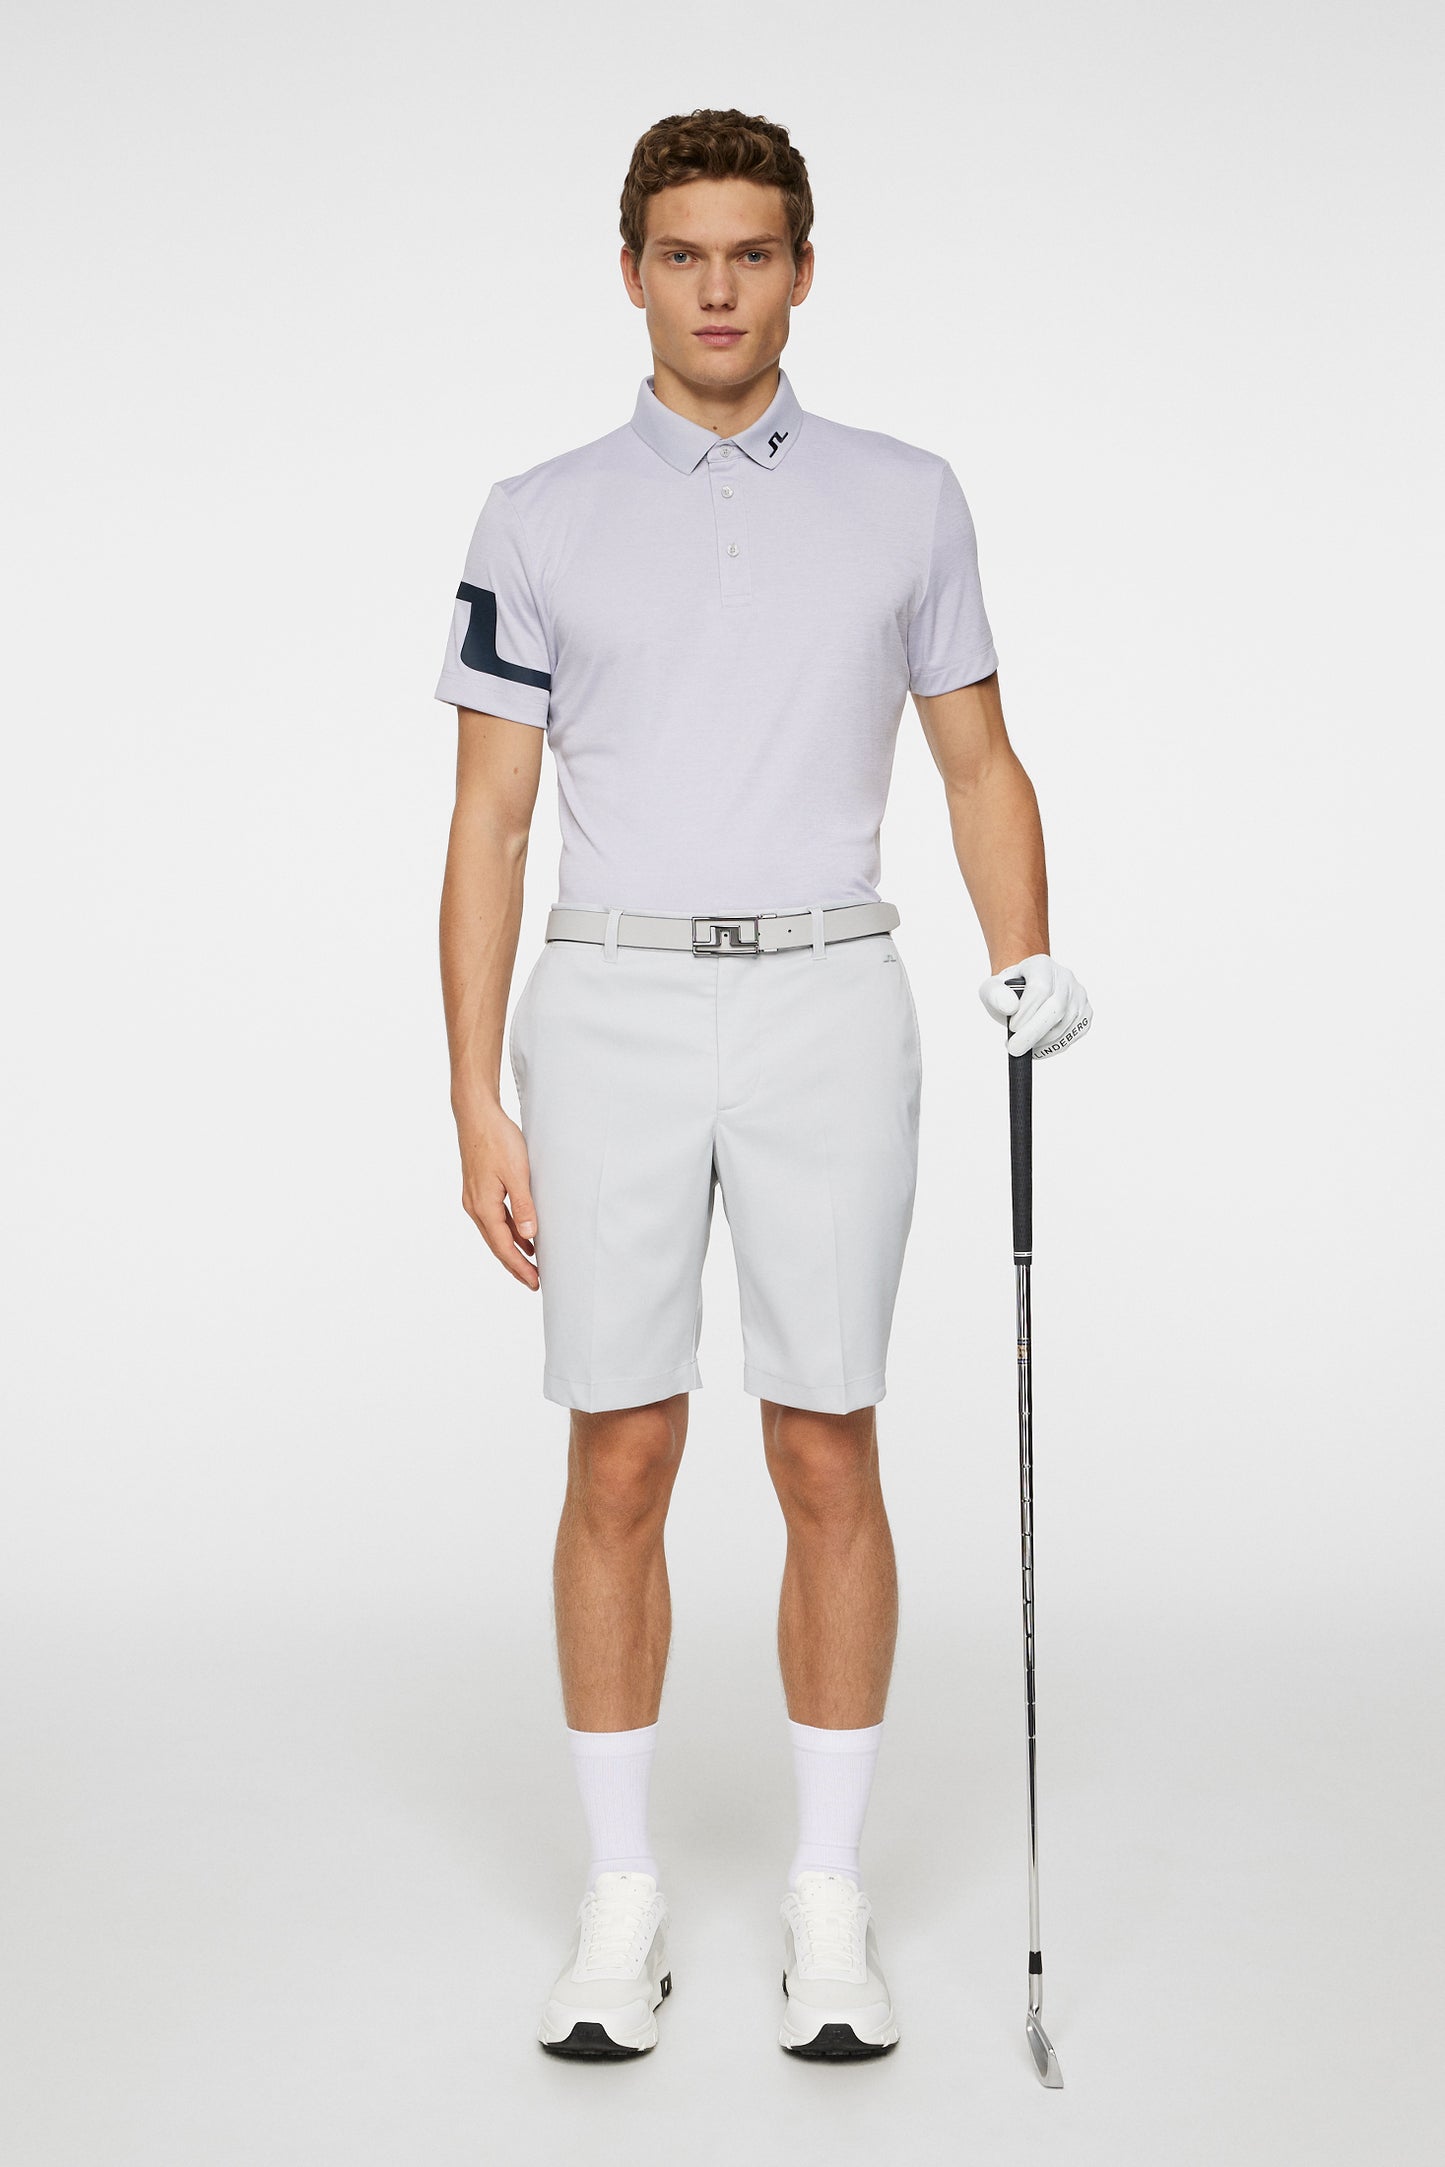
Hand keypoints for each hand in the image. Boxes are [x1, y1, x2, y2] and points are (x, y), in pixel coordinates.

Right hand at [458, 1101, 539, 1287]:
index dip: (519, 1266)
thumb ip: (523, 1206)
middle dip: (515, 1265)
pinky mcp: (479, 1189)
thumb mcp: (517, 1173)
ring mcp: (474, 1198)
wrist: (476, 1114)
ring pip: (495, 1233)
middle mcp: (475, 1206)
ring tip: (531, 1264)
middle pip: (497, 1244)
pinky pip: (495, 1218)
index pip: (503, 1246)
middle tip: (534, 1281)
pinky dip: (509, 1231)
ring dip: (512, 1249)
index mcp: (483, 1206)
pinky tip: (523, 1235)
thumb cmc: (497, 1139)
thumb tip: (528, 1235)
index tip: (534, 1282)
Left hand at [979, 953, 1092, 1058]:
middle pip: (1056, 1007)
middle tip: (1015, 1049)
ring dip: (1043, 1041)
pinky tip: (1038, 1047)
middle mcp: (1064, 977)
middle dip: (1034, 1032)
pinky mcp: (1085, 1012)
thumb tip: (1011, 1006)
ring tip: (1023, 1046)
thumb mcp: (992, 990)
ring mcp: (1078, 995)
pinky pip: (1074, 1034)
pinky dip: (1055, 1046)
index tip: (1011, 1028)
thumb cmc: (1008, 993)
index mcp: (1041, 965)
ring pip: (1066, 1023)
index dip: (1026, 1012)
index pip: (1040, 988)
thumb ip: (994, 995)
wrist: (1023, 995)